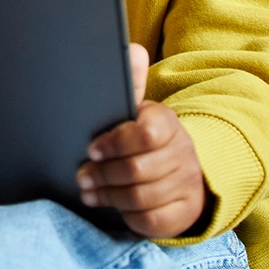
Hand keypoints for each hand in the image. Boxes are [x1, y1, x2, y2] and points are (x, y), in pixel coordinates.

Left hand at [76, 45, 208, 237]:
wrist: (182, 169)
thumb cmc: (146, 135)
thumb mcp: (138, 108)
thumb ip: (131, 83)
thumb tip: (131, 48)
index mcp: (167, 122)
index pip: (147, 133)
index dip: (115, 143)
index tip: (91, 148)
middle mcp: (183, 153)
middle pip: (140, 170)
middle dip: (104, 174)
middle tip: (81, 175)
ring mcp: (187, 184)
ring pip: (143, 197)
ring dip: (110, 195)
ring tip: (88, 190)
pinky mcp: (184, 212)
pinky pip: (153, 220)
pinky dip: (128, 215)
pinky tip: (111, 205)